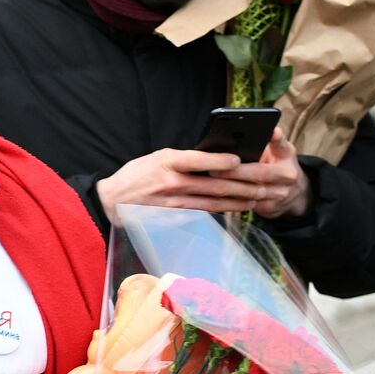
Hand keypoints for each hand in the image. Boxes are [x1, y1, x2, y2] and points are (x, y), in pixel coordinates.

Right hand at [95, 148, 269, 223]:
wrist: (112, 199)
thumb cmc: (136, 174)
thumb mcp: (157, 157)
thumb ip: (182, 159)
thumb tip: (212, 159)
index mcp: (167, 162)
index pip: (199, 160)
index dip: (221, 161)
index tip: (240, 160)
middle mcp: (171, 182)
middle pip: (213, 185)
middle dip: (241, 185)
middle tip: (262, 184)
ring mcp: (173, 202)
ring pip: (212, 202)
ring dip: (236, 201)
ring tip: (255, 198)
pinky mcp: (173, 216)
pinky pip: (202, 213)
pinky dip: (220, 211)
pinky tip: (234, 209)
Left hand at [207, 128, 311, 218]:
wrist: (295, 193)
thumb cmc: (276, 165)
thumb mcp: (275, 152)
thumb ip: (260, 145)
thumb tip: (230, 139)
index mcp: (286, 156)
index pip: (282, 145)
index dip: (276, 138)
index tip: (271, 132)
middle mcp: (286, 174)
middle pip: (260, 173)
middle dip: (235, 172)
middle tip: (214, 168)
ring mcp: (279, 193)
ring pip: (252, 192)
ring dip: (229, 188)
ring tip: (209, 182)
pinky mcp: (269, 207)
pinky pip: (246, 205)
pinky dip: (230, 200)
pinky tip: (214, 196)